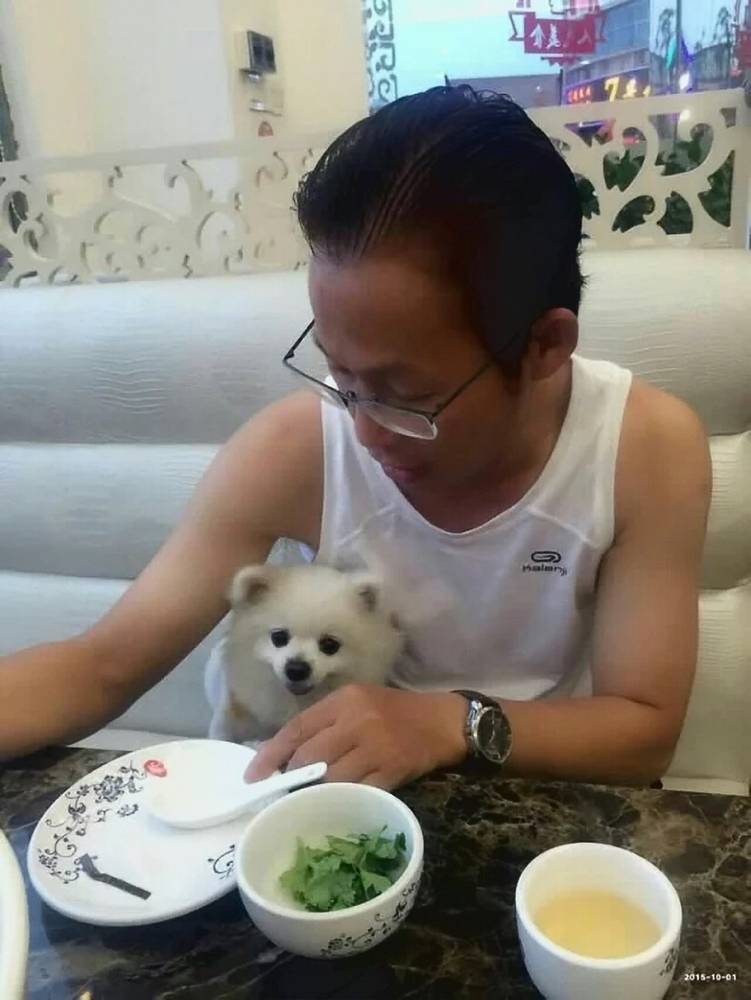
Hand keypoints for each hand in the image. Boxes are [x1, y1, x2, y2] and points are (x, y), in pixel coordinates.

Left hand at [243, 684, 467, 789]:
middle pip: (309, 756)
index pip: (296, 728)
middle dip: (294, 778)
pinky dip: (347, 800)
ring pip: (331, 778)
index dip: (270, 754)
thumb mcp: (359, 704)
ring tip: (317, 797)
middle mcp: (357, 720)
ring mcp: (375, 745)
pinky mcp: (392, 769)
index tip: (252, 777)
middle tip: (288, 790)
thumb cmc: (396, 713)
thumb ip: (326, 724)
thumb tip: (287, 756)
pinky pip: (358, 792)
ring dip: (319, 792)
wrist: (444, 721)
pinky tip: (345, 802)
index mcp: (344, 700)